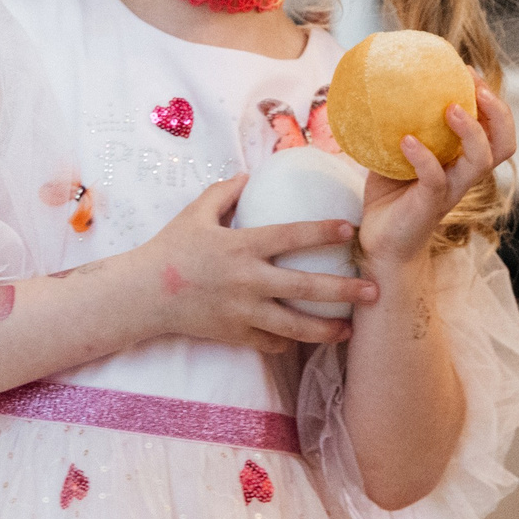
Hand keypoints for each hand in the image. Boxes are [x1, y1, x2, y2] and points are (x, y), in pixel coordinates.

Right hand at [124, 176, 377, 354]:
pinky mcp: (235, 335)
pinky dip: (290, 342)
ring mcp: (242, 312)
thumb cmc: (170, 249)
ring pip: (295, 326)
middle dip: (345, 289)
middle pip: (306, 288)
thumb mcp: (196, 213)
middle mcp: (247, 281)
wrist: (143, 295)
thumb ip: (225, 192)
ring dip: (327, 329)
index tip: (351, 229)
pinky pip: (271, 342)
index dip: (323, 232)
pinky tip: (307, 340)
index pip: (291, 236)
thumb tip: (251, 175)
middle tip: (375, 289)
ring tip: (352, 329)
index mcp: (242, 246)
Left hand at [355, 85, 515, 270]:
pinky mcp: (430, 204)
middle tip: (475, 87)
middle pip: (504, 144)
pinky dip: (423, 156)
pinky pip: (436, 178)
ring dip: (471, 131)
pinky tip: (406, 141)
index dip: (492, 100)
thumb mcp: (396, 153)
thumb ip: (398, 126)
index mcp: (463, 161)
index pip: (496, 129)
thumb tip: (379, 85)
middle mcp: (464, 175)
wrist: (380, 242)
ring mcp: (450, 191)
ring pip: (480, 161)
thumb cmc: (390, 197)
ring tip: (450, 108)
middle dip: (498, 112)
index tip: (467, 72)